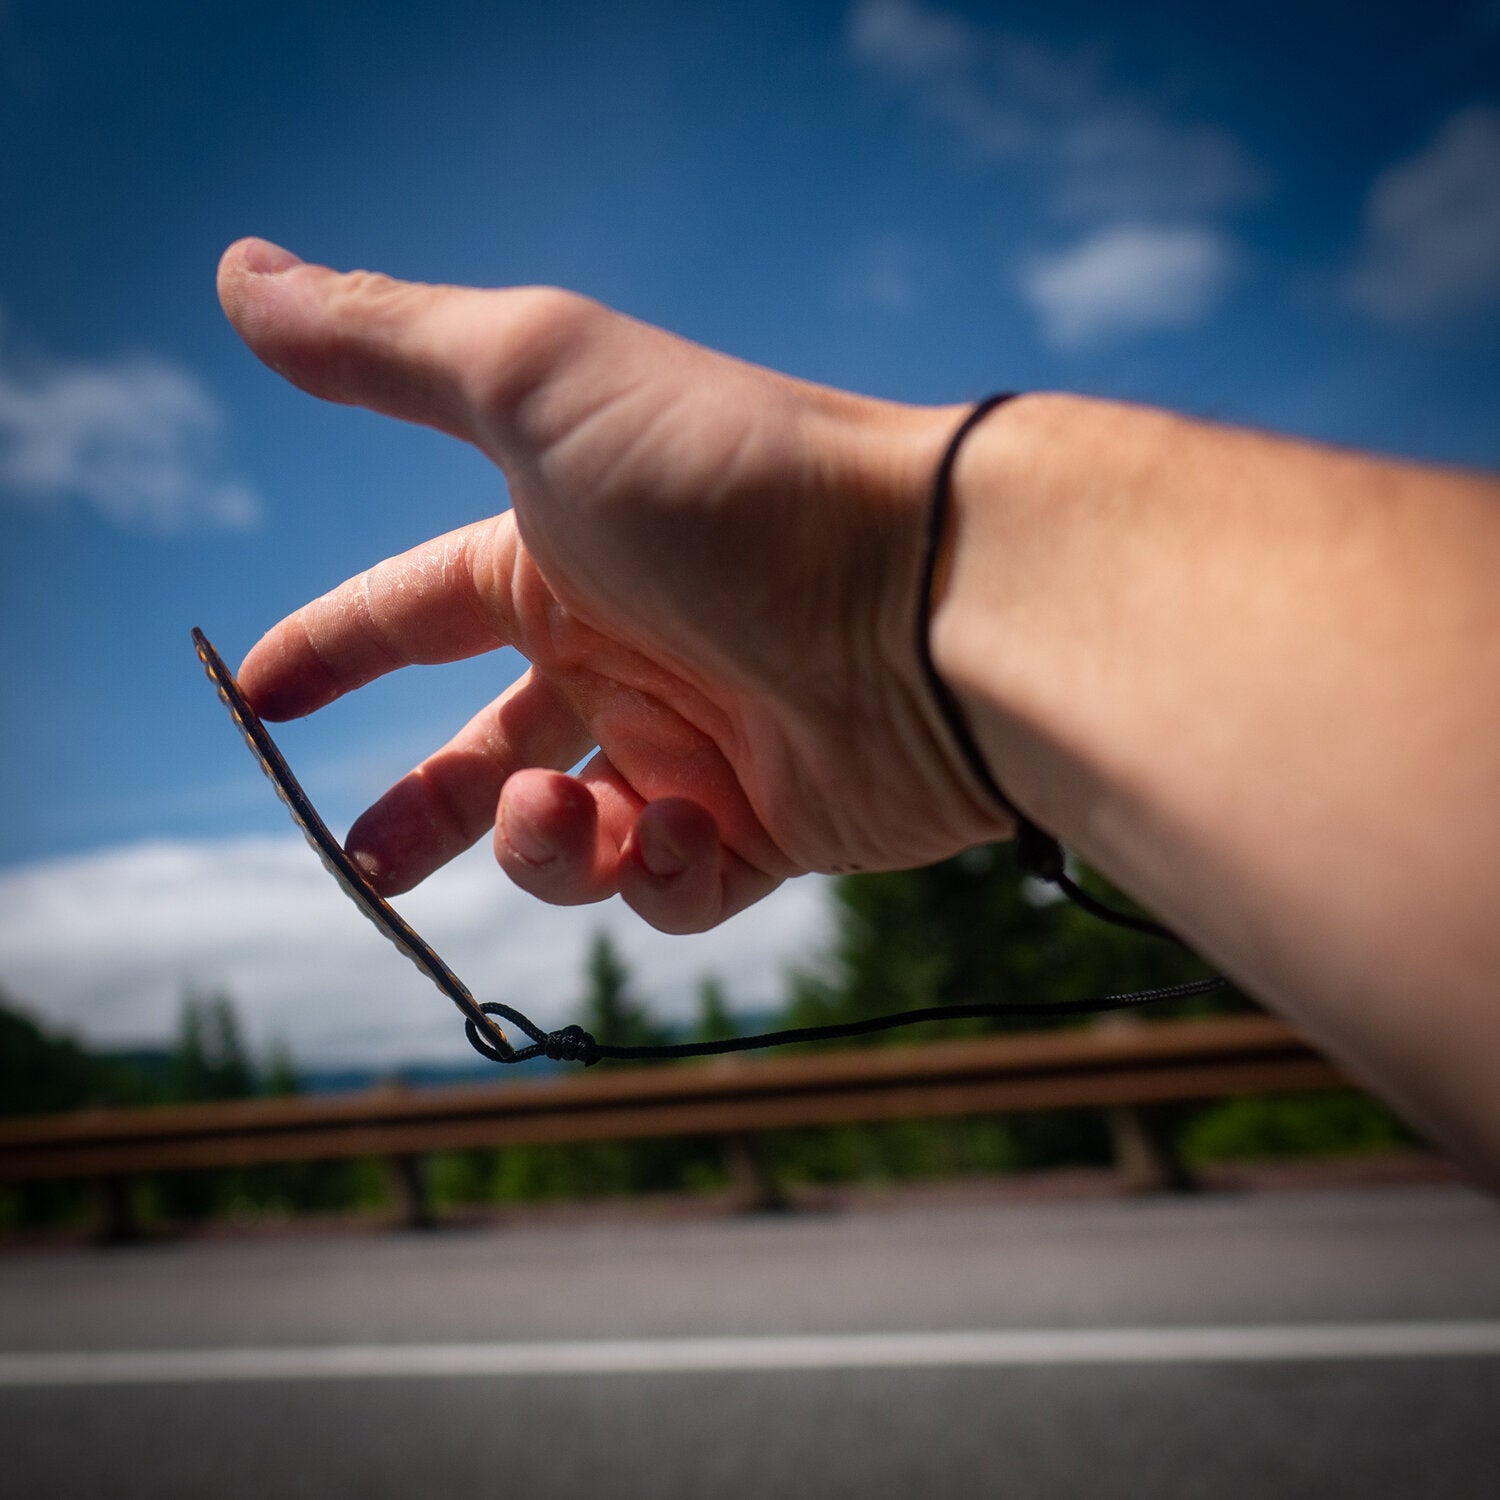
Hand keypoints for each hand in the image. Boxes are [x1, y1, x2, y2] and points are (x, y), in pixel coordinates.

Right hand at [218, 238, 1011, 932]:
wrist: (925, 599)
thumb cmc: (728, 488)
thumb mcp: (535, 384)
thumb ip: (388, 348)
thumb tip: (239, 273)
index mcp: (560, 559)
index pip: (420, 607)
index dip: (337, 648)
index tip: (261, 697)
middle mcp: (626, 652)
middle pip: (493, 749)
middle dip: (424, 811)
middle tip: (361, 862)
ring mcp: (700, 744)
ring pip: (573, 840)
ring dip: (536, 848)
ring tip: (554, 812)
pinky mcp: (773, 825)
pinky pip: (676, 887)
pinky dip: (655, 876)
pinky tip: (684, 825)